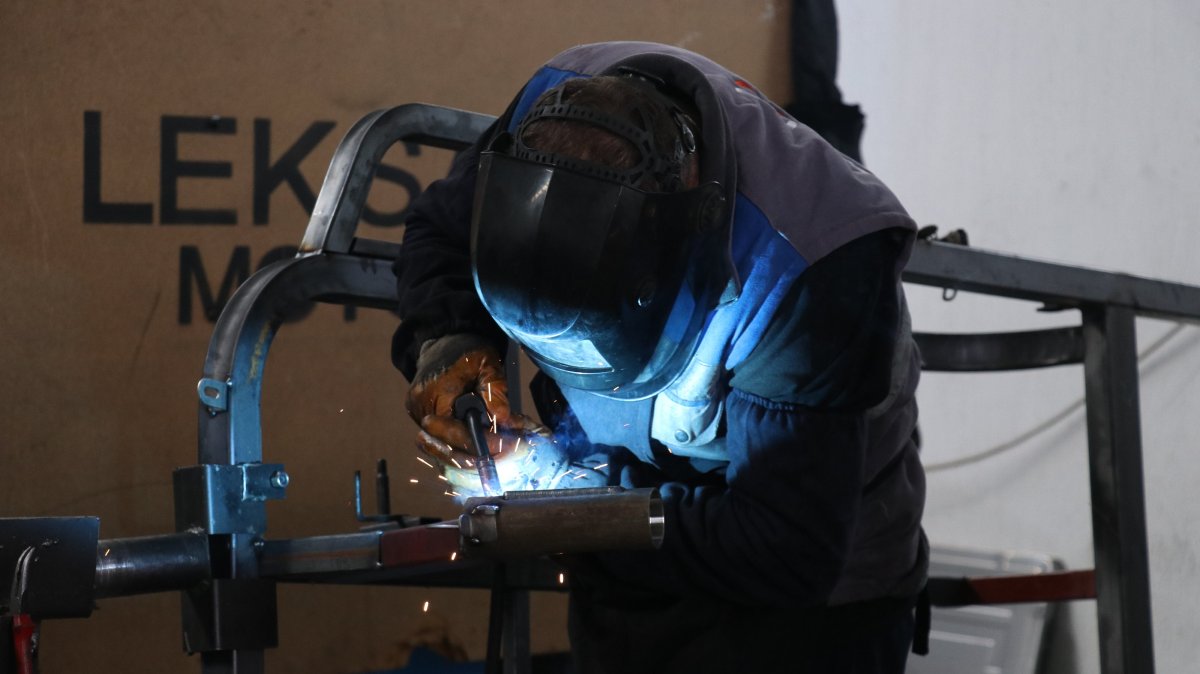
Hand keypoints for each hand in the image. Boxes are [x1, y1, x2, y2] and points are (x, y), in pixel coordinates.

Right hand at [405, 337, 547, 491]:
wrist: (445, 342)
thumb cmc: (468, 351)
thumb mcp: (488, 365)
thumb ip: (495, 392)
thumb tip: (503, 421)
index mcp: (435, 391)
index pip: (455, 430)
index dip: (482, 443)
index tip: (508, 447)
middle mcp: (420, 407)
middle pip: (444, 447)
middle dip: (475, 456)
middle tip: (505, 455)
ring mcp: (416, 414)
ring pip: (439, 450)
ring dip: (466, 457)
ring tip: (495, 454)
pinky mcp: (419, 419)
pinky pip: (437, 443)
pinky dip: (458, 449)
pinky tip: (480, 450)